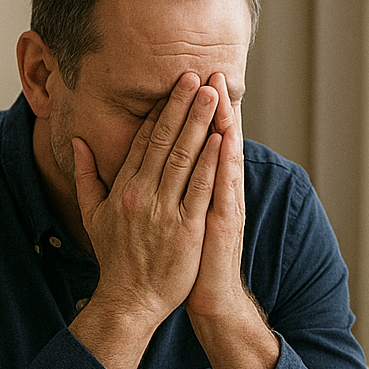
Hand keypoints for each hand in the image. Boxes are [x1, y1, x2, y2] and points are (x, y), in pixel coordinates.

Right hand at [72, 72, 220, 327]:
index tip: (174, 85)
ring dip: (200, 123)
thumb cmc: (115, 259)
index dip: (161, 110)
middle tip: (197, 76)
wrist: (130, 300)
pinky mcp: (187, 229)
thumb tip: (78, 143)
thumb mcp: (92, 215)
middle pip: (166, 140)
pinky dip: (212, 161)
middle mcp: (142, 194)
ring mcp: (165, 210)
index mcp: (123, 188)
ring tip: (213, 94)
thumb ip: (86, 176)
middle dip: (182, 105)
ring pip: (185, 157)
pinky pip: (201, 188)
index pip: (145, 140)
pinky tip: (222, 138)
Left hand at [179, 72, 279, 368]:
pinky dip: (224, 160)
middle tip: (210, 71)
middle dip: (209, 106)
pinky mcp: (223, 220)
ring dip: (222, 122)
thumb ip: (161, 192)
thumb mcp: (172, 222)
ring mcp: (222, 204)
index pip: (193, 142)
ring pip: (222, 156)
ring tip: (220, 91)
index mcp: (196, 189)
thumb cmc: (185, 262)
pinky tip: (224, 136)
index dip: (189, 112)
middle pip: (212, 140)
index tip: (186, 81)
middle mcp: (214, 191)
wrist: (207, 297)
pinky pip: (224, 185)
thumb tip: (144, 171)